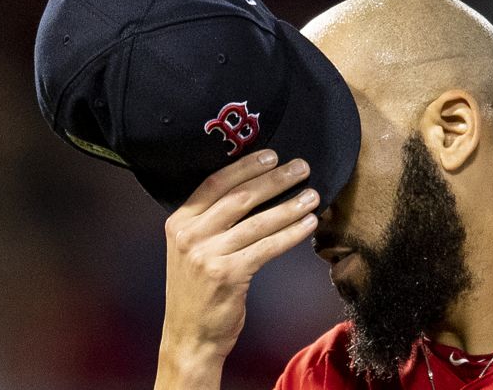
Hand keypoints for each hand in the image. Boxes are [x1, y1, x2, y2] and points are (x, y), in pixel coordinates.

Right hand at [155, 149, 318, 388]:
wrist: (190, 336)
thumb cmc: (199, 290)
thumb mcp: (193, 249)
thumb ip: (212, 221)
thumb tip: (255, 189)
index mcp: (180, 222)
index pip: (215, 183)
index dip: (246, 167)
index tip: (273, 155)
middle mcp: (190, 235)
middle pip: (239, 198)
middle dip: (275, 180)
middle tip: (302, 168)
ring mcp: (207, 255)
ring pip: (258, 222)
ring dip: (290, 206)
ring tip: (313, 195)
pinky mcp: (227, 274)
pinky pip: (267, 247)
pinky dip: (291, 234)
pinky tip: (308, 224)